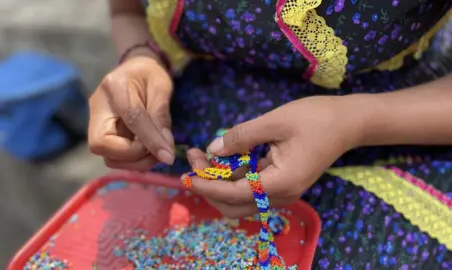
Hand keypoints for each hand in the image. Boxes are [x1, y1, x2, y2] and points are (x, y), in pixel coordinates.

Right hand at [88, 56, 174, 170]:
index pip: (131, 118)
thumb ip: (161, 117)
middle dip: (133, 156)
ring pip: (107, 156)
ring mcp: (96, 123)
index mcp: (114, 86)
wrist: (134, 69)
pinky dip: (133, 161)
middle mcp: (97, 107)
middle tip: (159, 153)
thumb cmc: (149, 74)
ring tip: (156, 153)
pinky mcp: (103, 135)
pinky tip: (148, 151)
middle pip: (101, 144)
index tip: (168, 156)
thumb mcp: (161, 87)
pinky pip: (115, 157)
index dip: (150, 140)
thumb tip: (166, 152)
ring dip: (134, 162)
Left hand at [182, 96, 364, 217]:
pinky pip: (251, 186)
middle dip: (209, 187)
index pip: (233, 193)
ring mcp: (282, 191)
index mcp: (280, 183)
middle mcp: (281, 195)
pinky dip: (234, 175)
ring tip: (202, 154)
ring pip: (241, 197)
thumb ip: (241, 137)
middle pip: (234, 205)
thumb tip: (213, 149)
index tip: (185, 174)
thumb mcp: (274, 121)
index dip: (206, 185)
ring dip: (219, 180)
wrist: (348, 122)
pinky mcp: (282, 183)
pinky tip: (223, 156)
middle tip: (195, 161)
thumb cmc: (316, 118)